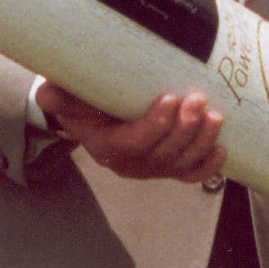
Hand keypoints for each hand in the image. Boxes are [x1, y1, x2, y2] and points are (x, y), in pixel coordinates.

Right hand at [34, 80, 224, 183]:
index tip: (169, 98)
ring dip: (201, 142)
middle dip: (183, 129)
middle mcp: (128, 163)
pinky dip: (208, 165)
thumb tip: (47, 94)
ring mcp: (151, 167)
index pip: (131, 144)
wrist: (95, 111)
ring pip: (179, 164)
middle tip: (197, 100)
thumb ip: (58, 96)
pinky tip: (221, 150)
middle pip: (161, 155)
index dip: (153, 126)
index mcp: (104, 147)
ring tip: (214, 116)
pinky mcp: (169, 165)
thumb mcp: (65, 94)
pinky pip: (190, 174)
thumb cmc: (83, 99)